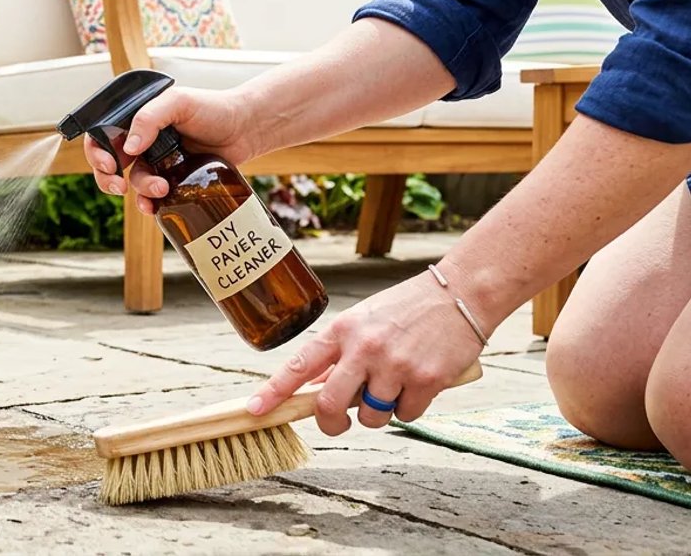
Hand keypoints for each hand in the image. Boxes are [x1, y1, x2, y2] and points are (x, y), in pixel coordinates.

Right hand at [82, 86, 258, 214]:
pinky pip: (154, 197)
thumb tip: (129, 148)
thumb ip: (150, 117)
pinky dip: (150, 205)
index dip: (97, 153)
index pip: (102, 136)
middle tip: (119, 186)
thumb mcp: (178, 102)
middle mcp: (143, 142)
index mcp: (137, 120)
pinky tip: (155, 208)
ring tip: (161, 188)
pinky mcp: (174, 180)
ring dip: (140, 190)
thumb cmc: (213, 108)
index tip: (110, 165)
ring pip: (134, 183)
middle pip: (109, 165)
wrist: (246, 128)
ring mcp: (158, 162)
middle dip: (108, 179)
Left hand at [246, 271, 486, 433]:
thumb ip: (340, 355)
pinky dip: (410, 408)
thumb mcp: (364, 321)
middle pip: (329, 404)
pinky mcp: (426, 380)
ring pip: (371, 417)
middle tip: (340, 421)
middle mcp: (364, 348)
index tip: (255, 409)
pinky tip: (419, 383)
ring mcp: (395, 365)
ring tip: (394, 385)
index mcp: (342, 330)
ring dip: (379, 412)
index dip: (274, 391)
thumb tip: (315, 389)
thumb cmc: (407, 308)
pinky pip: (406, 416)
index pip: (298, 364)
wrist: (461, 293)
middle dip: (331, 422)